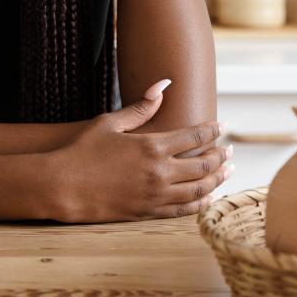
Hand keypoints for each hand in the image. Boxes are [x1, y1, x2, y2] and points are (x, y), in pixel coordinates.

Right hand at [44, 79, 233, 222]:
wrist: (65, 186)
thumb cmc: (84, 150)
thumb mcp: (110, 122)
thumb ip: (141, 106)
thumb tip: (163, 84)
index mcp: (151, 146)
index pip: (193, 137)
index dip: (212, 130)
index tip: (223, 125)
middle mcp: (159, 172)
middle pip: (203, 164)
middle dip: (220, 155)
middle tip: (231, 150)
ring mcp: (156, 195)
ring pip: (199, 189)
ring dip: (217, 179)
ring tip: (228, 171)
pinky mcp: (149, 212)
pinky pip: (184, 209)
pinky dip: (202, 203)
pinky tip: (209, 196)